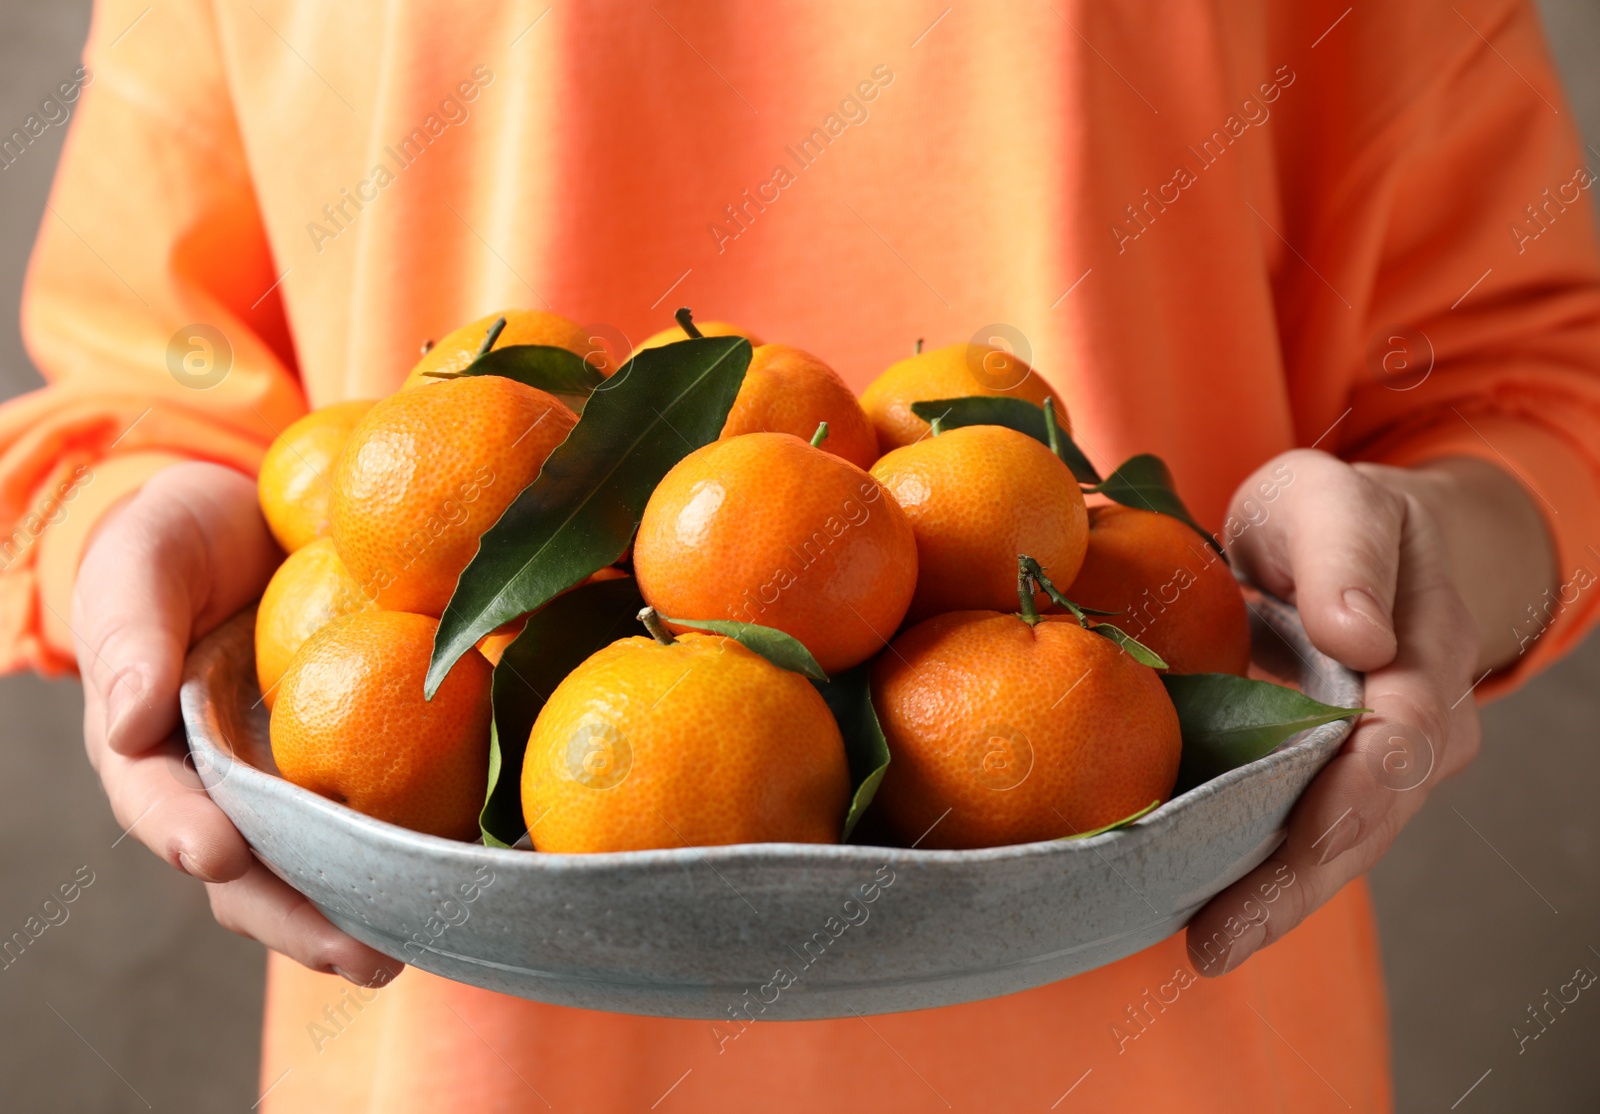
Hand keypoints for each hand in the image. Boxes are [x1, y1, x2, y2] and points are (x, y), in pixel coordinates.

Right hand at [72, 461, 399, 985]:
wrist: (246, 519)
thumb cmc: (177, 543)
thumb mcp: (143, 564)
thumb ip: (130, 634)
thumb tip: (125, 724)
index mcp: (149, 746)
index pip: (158, 801)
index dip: (184, 833)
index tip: (219, 855)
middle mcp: (217, 782)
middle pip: (245, 870)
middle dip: (293, 919)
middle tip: (354, 955)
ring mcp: (284, 781)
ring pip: (312, 867)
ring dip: (355, 914)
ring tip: (403, 952)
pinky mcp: (349, 762)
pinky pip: (374, 816)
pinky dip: (406, 853)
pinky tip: (454, 880)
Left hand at [1185, 449, 1552, 975]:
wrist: (1354, 544)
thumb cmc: (1324, 521)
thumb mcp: (1322, 502)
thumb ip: (1341, 553)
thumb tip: (1358, 636)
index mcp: (1425, 639)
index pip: (1404, 729)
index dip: (1357, 791)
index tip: (1308, 843)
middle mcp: (1426, 712)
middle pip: (1376, 811)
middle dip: (1303, 878)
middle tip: (1223, 935)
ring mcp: (1393, 754)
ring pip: (1350, 840)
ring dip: (1282, 897)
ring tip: (1212, 945)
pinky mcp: (1347, 777)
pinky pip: (1317, 832)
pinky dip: (1270, 875)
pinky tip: (1213, 916)